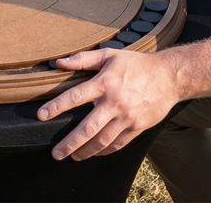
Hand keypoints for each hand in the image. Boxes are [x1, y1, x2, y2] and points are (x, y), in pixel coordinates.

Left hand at [37, 49, 179, 159]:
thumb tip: (59, 63)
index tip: (42, 116)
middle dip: (70, 143)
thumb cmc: (135, 64)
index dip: (56, 107)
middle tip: (56, 153)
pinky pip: (118, 144)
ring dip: (85, 151)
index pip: (75, 96)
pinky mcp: (137, 127)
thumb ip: (83, 59)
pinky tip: (96, 153)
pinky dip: (105, 151)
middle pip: (88, 128)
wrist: (168, 77)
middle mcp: (114, 103)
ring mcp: (126, 118)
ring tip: (73, 156)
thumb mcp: (109, 55)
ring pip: (102, 141)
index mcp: (105, 83)